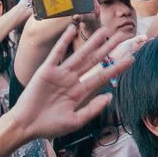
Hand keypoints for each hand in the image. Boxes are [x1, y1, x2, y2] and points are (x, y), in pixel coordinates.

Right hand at [0, 23, 122, 147]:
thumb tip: (109, 97)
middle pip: (94, 61)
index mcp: (80, 92)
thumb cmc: (49, 126)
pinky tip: (72, 29)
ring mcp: (60, 74)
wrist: (26, 125)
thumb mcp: (75, 121)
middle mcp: (72, 80)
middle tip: (122, 36)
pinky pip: (57, 53)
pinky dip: (64, 41)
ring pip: (80, 55)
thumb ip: (92, 109)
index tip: (131, 59)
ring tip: (104, 31)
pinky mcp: (46, 70)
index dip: (116, 68)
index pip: (102, 77)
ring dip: (92, 42)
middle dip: (108, 49)